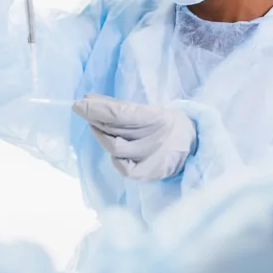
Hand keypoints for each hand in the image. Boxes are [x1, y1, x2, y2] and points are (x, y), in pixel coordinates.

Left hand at [73, 95, 196, 180]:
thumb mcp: (150, 109)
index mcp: (158, 117)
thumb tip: (88, 99)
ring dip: (101, 135)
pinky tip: (112, 147)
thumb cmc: (165, 123)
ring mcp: (151, 158)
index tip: (79, 104)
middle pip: (115, 130)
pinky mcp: (148, 173)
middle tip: (84, 109)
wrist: (193, 145)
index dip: (98, 109)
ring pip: (116, 147)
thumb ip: (121, 107)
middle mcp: (155, 138)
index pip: (121, 114)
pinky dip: (114, 156)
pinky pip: (122, 167)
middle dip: (95, 118)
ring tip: (96, 125)